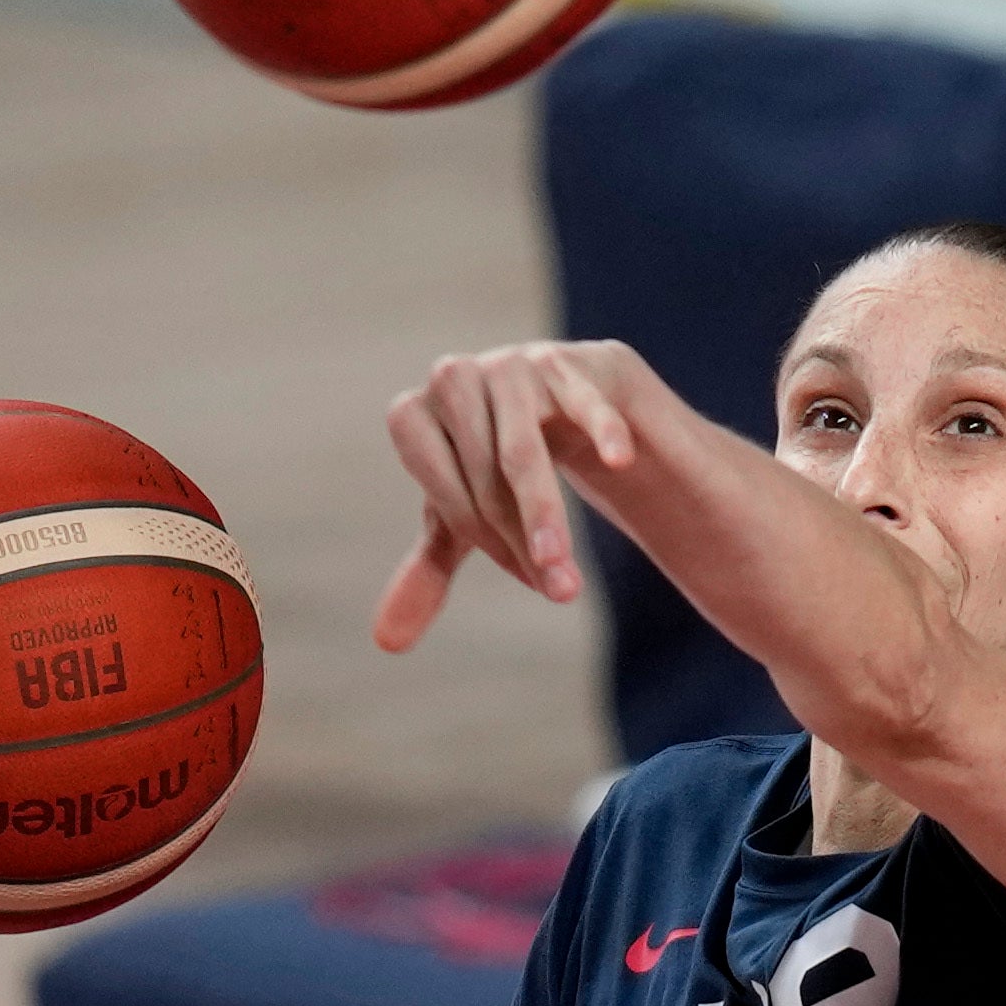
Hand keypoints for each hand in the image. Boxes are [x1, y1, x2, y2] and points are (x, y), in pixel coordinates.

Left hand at [373, 341, 675, 650]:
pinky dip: (600, 425)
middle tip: (558, 592)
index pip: (442, 480)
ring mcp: (518, 364)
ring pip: (524, 442)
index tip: (529, 579)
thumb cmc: (507, 467)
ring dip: (544, 511)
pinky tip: (619, 461)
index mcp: (418, 413)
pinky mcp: (579, 362)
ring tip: (566, 567)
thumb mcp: (468, 518)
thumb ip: (429, 569)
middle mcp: (459, 379)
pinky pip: (582, 396)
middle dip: (517, 533)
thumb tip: (386, 643)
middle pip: (483, 466)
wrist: (577, 408)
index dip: (480, 532)